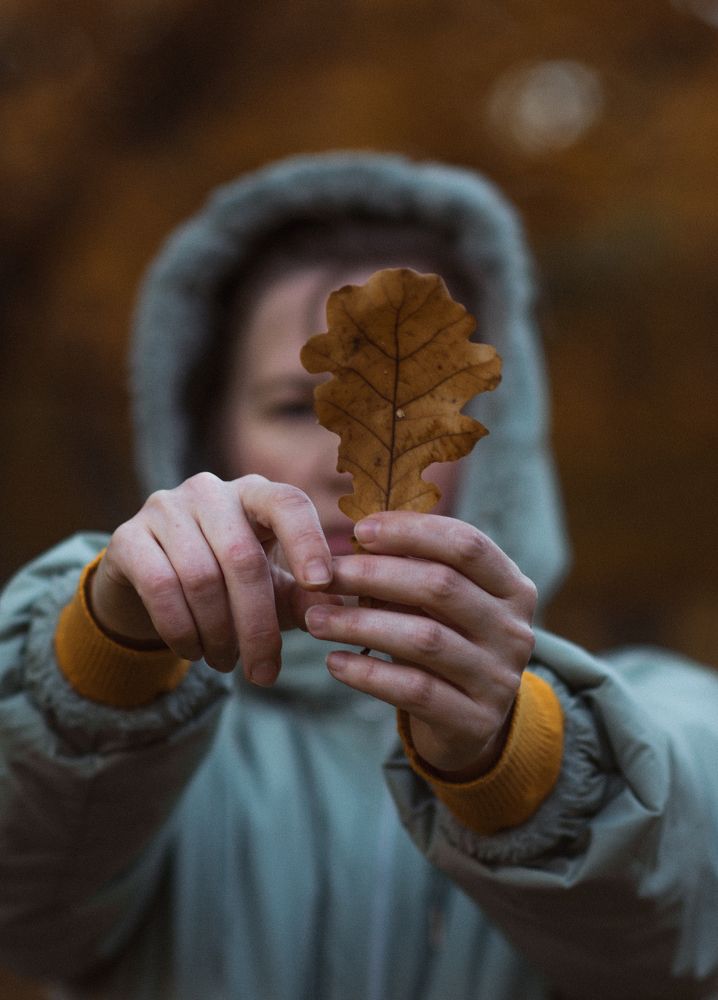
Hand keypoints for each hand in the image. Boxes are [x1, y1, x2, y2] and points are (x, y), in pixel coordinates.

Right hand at [89, 473, 340, 683]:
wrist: (150, 580)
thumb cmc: (229, 580)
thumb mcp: (273, 585)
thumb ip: (305, 595)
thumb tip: (340, 612)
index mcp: (256, 493)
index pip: (287, 503)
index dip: (308, 541)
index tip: (322, 585)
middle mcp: (210, 490)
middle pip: (242, 559)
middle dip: (257, 626)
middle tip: (264, 674)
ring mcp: (165, 508)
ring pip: (201, 578)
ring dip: (218, 634)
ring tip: (228, 663)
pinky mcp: (127, 537)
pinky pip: (161, 588)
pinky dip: (182, 630)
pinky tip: (193, 652)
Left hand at [305, 511, 536, 778]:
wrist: (470, 724)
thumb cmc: (446, 643)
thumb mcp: (441, 605)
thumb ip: (414, 570)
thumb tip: (358, 538)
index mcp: (513, 589)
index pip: (466, 544)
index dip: (412, 531)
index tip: (359, 530)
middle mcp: (514, 630)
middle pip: (441, 586)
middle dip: (373, 574)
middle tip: (323, 575)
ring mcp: (499, 678)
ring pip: (424, 639)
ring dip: (361, 624)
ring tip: (315, 619)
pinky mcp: (476, 721)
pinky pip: (414, 690)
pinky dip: (368, 674)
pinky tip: (334, 662)